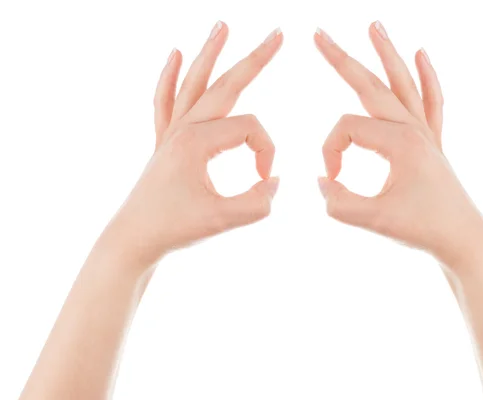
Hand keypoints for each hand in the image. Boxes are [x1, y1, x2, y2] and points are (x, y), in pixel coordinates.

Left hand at [108, 22, 282, 265]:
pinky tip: (173, 54)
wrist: (134, 239)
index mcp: (197, 142)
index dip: (267, 152)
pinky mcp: (164, 142)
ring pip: (194, 83)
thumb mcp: (222, 220)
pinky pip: (166, 101)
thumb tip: (275, 180)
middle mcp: (183, 129)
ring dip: (209, 54)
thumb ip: (257, 202)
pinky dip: (169, 77)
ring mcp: (170, 132)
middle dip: (254, 59)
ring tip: (222, 25)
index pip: (251, 130)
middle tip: (277, 34)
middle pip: (225, 85)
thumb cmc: (173, 229)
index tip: (265, 179)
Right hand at [315, 22, 482, 263]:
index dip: (329, 152)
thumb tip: (322, 179)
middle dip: (342, 59)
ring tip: (375, 25)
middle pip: (370, 85)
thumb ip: (338, 202)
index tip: (332, 179)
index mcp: (398, 142)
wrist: (463, 239)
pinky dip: (427, 76)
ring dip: (387, 54)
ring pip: (402, 83)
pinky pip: (431, 100)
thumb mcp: (373, 220)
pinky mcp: (432, 141)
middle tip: (319, 34)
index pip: (346, 129)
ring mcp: (426, 132)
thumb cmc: (422, 229)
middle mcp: (413, 129)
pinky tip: (422, 54)